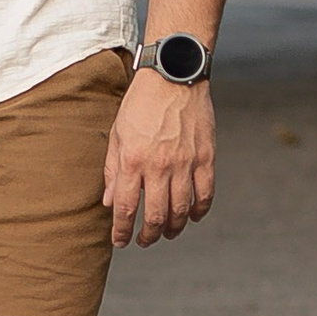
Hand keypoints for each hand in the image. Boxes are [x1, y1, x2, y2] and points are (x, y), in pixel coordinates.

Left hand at [103, 70, 215, 246]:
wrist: (173, 75)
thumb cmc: (141, 102)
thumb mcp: (117, 134)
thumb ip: (113, 170)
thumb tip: (110, 202)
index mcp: (133, 160)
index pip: (126, 208)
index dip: (122, 231)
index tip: (120, 241)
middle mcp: (159, 166)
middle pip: (156, 216)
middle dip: (148, 235)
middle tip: (144, 240)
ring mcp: (185, 163)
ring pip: (181, 211)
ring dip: (173, 229)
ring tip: (167, 233)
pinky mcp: (206, 157)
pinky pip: (205, 194)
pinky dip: (199, 211)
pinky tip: (192, 216)